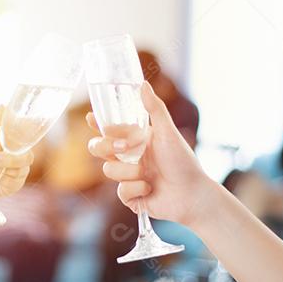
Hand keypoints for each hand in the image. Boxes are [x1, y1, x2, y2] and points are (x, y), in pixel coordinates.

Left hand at [0, 106, 33, 219]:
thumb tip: (3, 106)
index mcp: (9, 142)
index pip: (27, 139)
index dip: (26, 139)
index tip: (12, 141)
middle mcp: (15, 157)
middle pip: (27, 157)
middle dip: (9, 159)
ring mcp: (14, 172)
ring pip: (20, 171)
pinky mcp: (11, 186)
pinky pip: (13, 183)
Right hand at [87, 82, 212, 226]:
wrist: (192, 194)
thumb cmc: (184, 161)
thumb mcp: (168, 132)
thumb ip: (154, 109)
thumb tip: (143, 84)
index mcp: (136, 140)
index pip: (110, 129)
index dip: (97, 123)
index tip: (91, 117)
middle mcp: (129, 158)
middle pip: (99, 148)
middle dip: (106, 147)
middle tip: (124, 149)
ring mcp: (128, 178)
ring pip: (108, 170)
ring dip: (128, 171)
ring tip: (147, 173)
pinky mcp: (130, 197)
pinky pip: (120, 191)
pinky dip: (135, 188)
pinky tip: (150, 189)